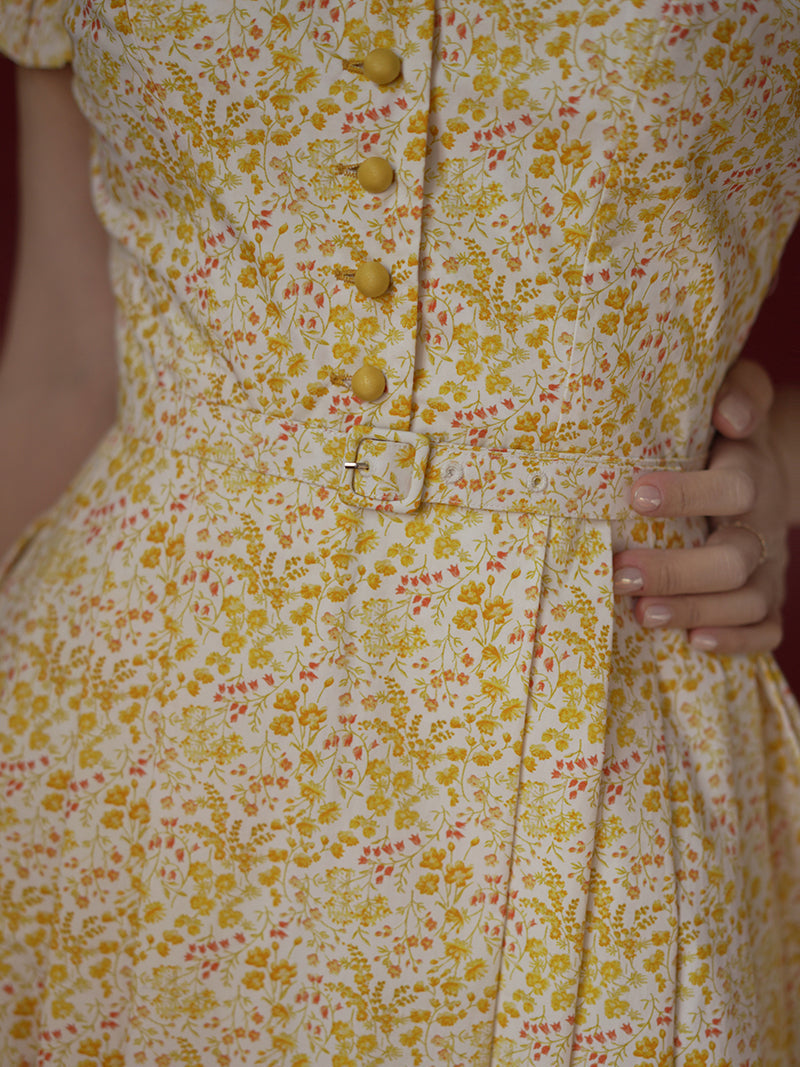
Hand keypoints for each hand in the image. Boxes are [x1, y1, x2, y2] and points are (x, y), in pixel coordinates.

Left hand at [613, 359, 788, 653]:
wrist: (768, 462)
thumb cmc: (727, 430)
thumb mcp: (740, 395)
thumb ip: (739, 393)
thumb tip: (729, 413)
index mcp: (751, 475)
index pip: (730, 488)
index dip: (688, 494)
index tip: (636, 495)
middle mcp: (763, 525)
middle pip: (733, 558)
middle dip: (677, 571)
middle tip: (621, 572)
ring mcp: (769, 566)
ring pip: (746, 600)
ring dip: (695, 609)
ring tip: (642, 615)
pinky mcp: (769, 595)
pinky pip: (767, 628)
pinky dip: (738, 641)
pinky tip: (696, 642)